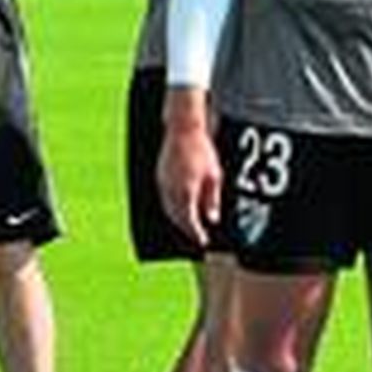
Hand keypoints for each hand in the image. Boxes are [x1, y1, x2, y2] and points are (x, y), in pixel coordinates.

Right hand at [157, 125, 221, 247]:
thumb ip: (211, 199)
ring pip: (167, 208)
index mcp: (186, 192)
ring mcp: (161, 182)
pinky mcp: (157, 176)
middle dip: (185, 228)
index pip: (189, 221)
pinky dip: (171, 206)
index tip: (202, 241)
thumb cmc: (201, 150)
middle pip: (175, 217)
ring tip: (187, 224)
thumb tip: (211, 218)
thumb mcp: (214, 176)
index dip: (196, 233)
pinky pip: (163, 197)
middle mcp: (170, 190)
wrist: (182, 129)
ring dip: (176, 218)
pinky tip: (179, 206)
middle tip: (194, 235)